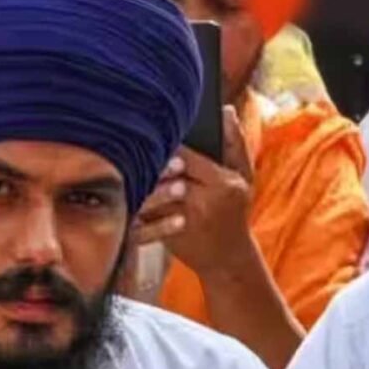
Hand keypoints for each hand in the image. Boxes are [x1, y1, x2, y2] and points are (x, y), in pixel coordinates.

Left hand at [135, 106, 255, 276]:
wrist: (228, 258)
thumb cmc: (235, 210)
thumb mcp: (244, 177)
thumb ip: (235, 143)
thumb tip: (226, 110)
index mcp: (221, 184)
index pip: (185, 156)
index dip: (166, 142)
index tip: (154, 128)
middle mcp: (201, 202)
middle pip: (163, 173)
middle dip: (149, 157)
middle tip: (129, 139)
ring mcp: (181, 220)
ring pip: (150, 191)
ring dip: (137, 175)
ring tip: (123, 157)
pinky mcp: (163, 232)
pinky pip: (143, 209)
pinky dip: (134, 195)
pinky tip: (124, 180)